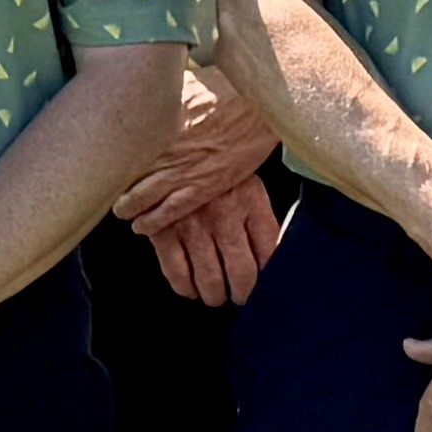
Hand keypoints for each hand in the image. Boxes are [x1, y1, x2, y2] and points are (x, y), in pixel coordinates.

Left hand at [114, 60, 280, 231]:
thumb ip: (159, 92)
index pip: (115, 147)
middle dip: (111, 187)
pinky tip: (142, 227)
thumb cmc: (225, 86)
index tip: (100, 162)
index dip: (106, 159)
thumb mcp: (182, 81)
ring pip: (139, 199)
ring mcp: (181, 171)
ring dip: (126, 208)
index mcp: (153, 122)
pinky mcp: (202, 188)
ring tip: (122, 211)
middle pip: (122, 177)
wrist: (258, 103)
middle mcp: (161, 149)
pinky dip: (151, 223)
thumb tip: (141, 83)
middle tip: (105, 191)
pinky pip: (168, 213)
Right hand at [138, 173, 281, 306]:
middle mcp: (224, 217)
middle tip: (239, 294)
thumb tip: (267, 249)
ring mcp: (193, 226)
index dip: (267, 274)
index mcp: (250, 200)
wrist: (164, 136)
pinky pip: (176, 272)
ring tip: (215, 295)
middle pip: (242, 273)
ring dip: (214, 294)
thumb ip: (255, 210)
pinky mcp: (163, 231)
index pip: (269, 251)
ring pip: (210, 280)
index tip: (263, 281)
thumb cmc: (209, 159)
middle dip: (242, 292)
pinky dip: (184, 286)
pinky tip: (190, 288)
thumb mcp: (243, 175)